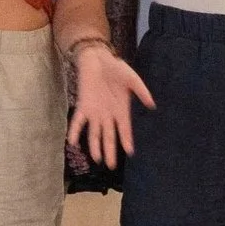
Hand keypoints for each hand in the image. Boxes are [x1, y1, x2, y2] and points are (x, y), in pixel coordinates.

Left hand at [66, 41, 153, 169]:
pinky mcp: (83, 106)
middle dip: (110, 151)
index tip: (129, 152)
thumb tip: (152, 105)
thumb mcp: (132, 79)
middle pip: (109, 137)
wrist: (98, 59)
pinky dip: (75, 131)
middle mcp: (108, 115)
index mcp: (121, 111)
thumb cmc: (116, 69)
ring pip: (94, 133)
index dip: (126, 140)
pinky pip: (78, 121)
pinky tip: (72, 142)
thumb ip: (141, 91)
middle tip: (112, 166)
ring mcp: (95, 112)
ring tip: (96, 159)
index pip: (124, 130)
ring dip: (95, 146)